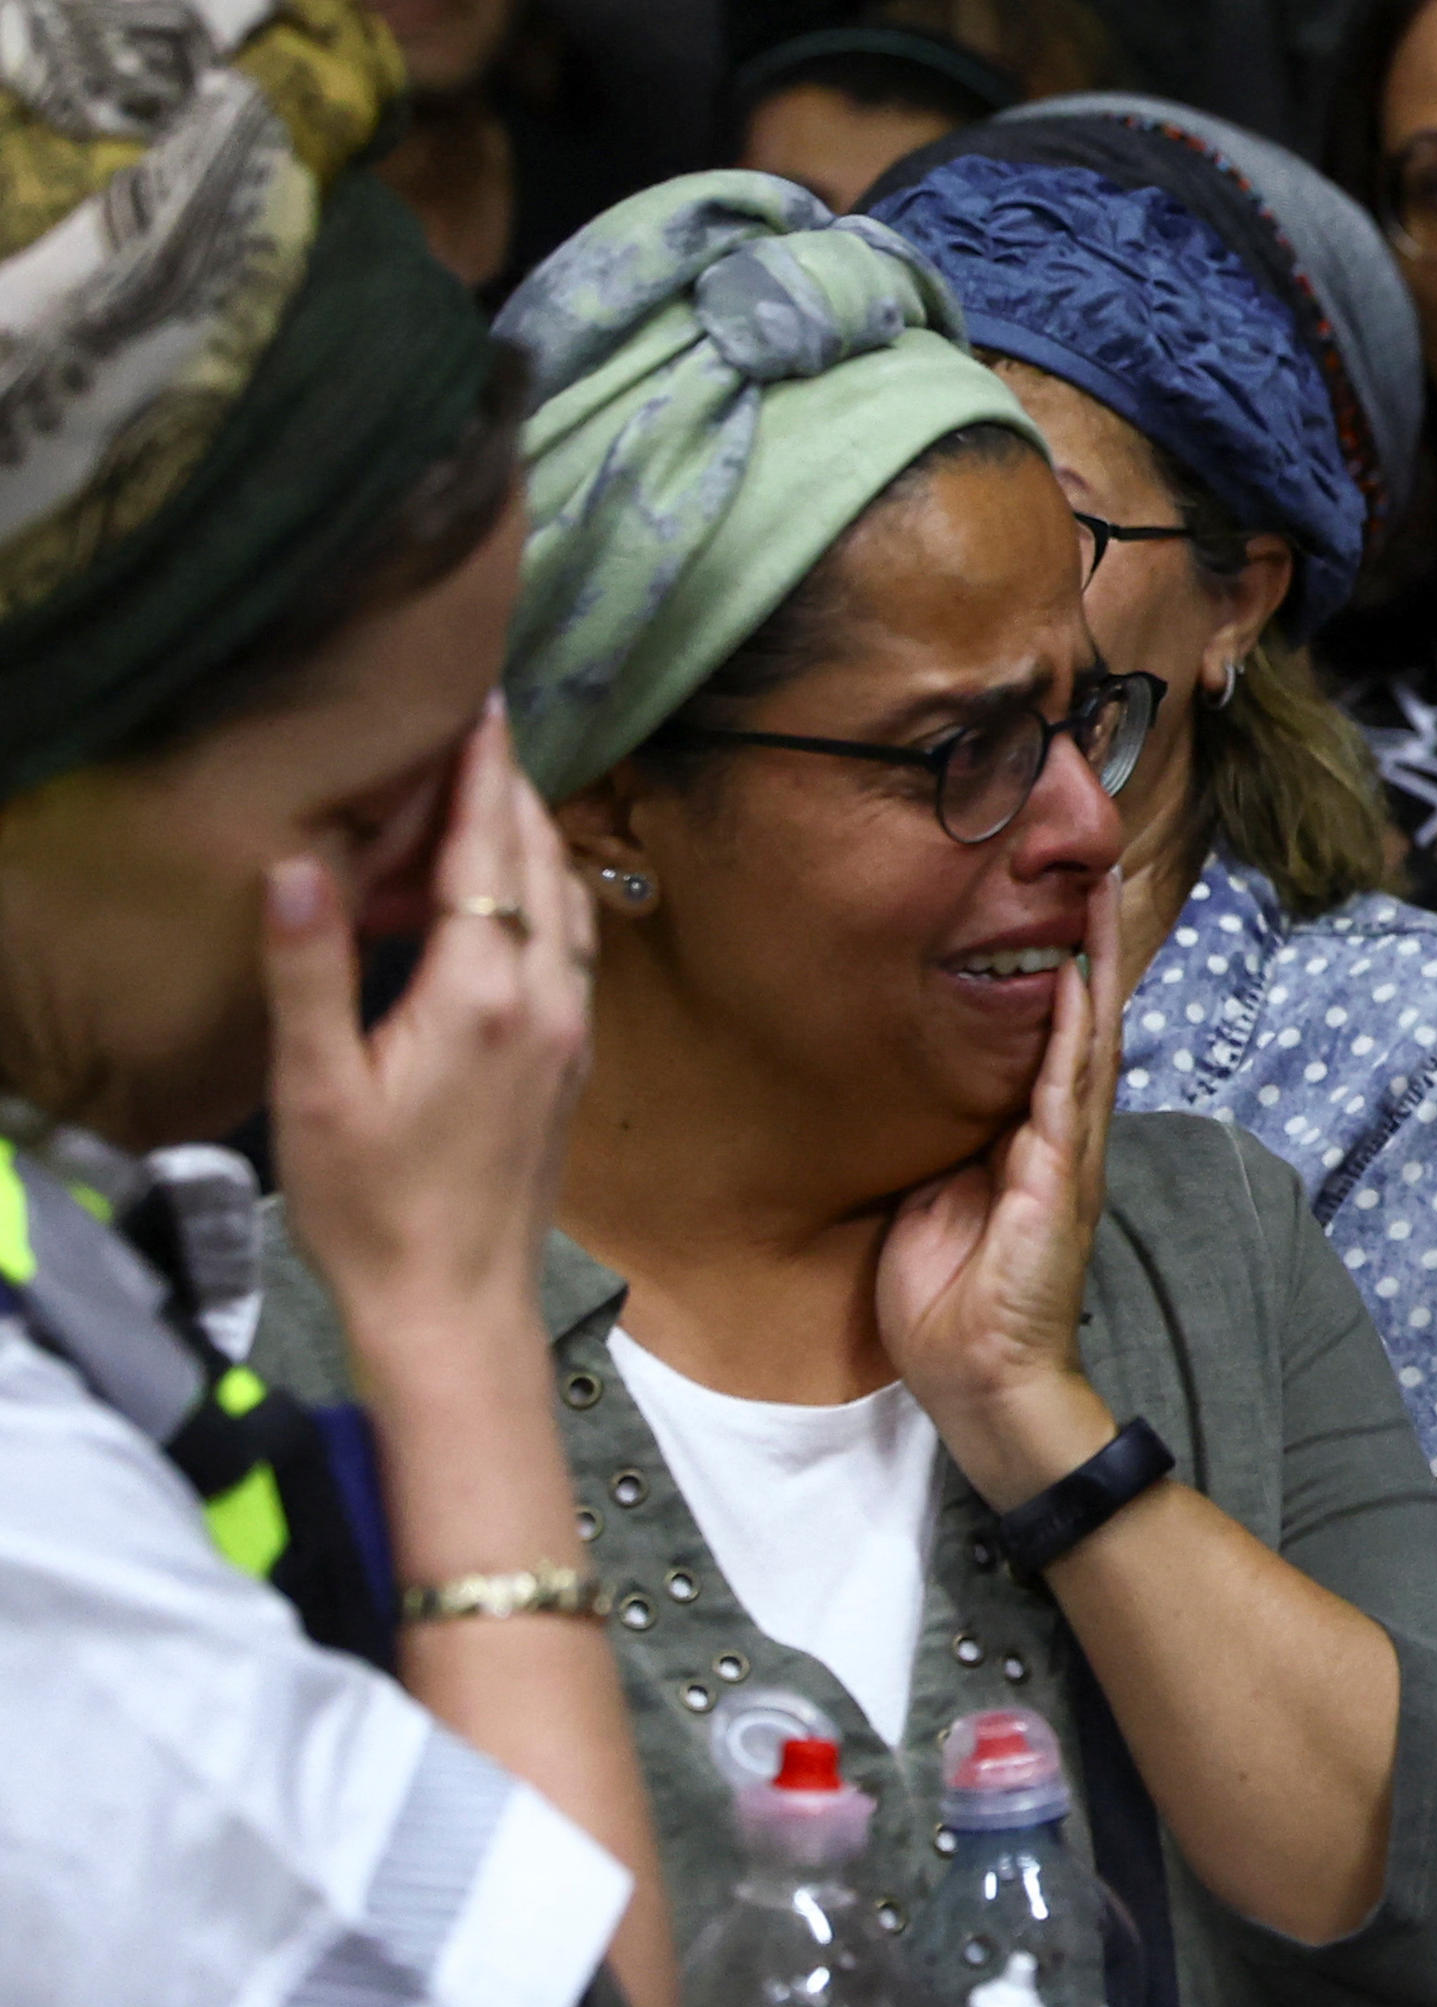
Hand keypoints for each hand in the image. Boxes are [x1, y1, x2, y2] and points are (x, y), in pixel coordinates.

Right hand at [267, 700, 592, 1400]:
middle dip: (513, 787)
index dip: (481, 772)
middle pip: (540, 864)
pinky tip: (520, 891)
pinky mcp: (570, 1063)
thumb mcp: (318, 1088)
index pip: (487, 852)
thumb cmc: (373, 1207)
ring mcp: (570, 1033)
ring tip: (500, 786)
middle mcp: (547, 1002)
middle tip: (489, 720)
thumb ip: (310, 972)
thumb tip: (295, 865)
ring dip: (535, 839)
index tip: (481, 701)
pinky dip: (546, 894)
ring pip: (567, 903)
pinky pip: (571, 948)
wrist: (454, 1305)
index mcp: (485, 996)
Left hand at [881, 871, 1120, 1501]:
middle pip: (1088, 1022)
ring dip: (1097, 966)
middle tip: (1102, 866)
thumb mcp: (931, 1206)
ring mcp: (1066, 1158)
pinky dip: (1074, 1035)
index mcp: (1029, 1144)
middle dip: (1095, 944)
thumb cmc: (952, 1309)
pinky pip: (1066, 1094)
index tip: (1065, 903)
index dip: (1064, 971)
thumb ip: (944, 1150)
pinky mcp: (1057, 1182)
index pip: (1055, 1040)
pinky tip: (1077, 981)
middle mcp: (1061, 1140)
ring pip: (1090, 1041)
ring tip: (1101, 895)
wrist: (979, 1382)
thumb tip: (928, 1106)